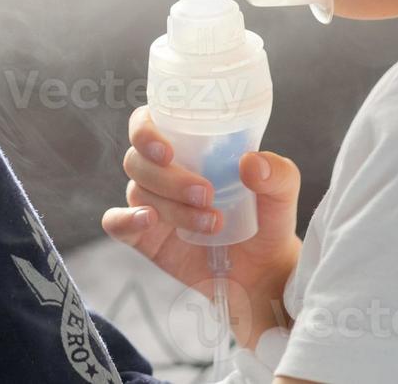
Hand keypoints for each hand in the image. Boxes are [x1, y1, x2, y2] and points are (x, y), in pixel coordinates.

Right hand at [101, 107, 300, 348]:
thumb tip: (251, 161)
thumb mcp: (282, 194)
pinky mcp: (145, 237)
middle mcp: (162, 173)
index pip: (149, 123)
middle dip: (170, 178)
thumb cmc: (267, 222)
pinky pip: (116, 223)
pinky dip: (125, 219)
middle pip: (138, 160)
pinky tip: (150, 220)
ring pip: (137, 192)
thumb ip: (276, 174)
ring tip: (212, 222)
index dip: (146, 129)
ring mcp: (151, 204)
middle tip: (206, 193)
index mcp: (187, 149)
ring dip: (171, 205)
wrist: (263, 274)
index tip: (168, 150)